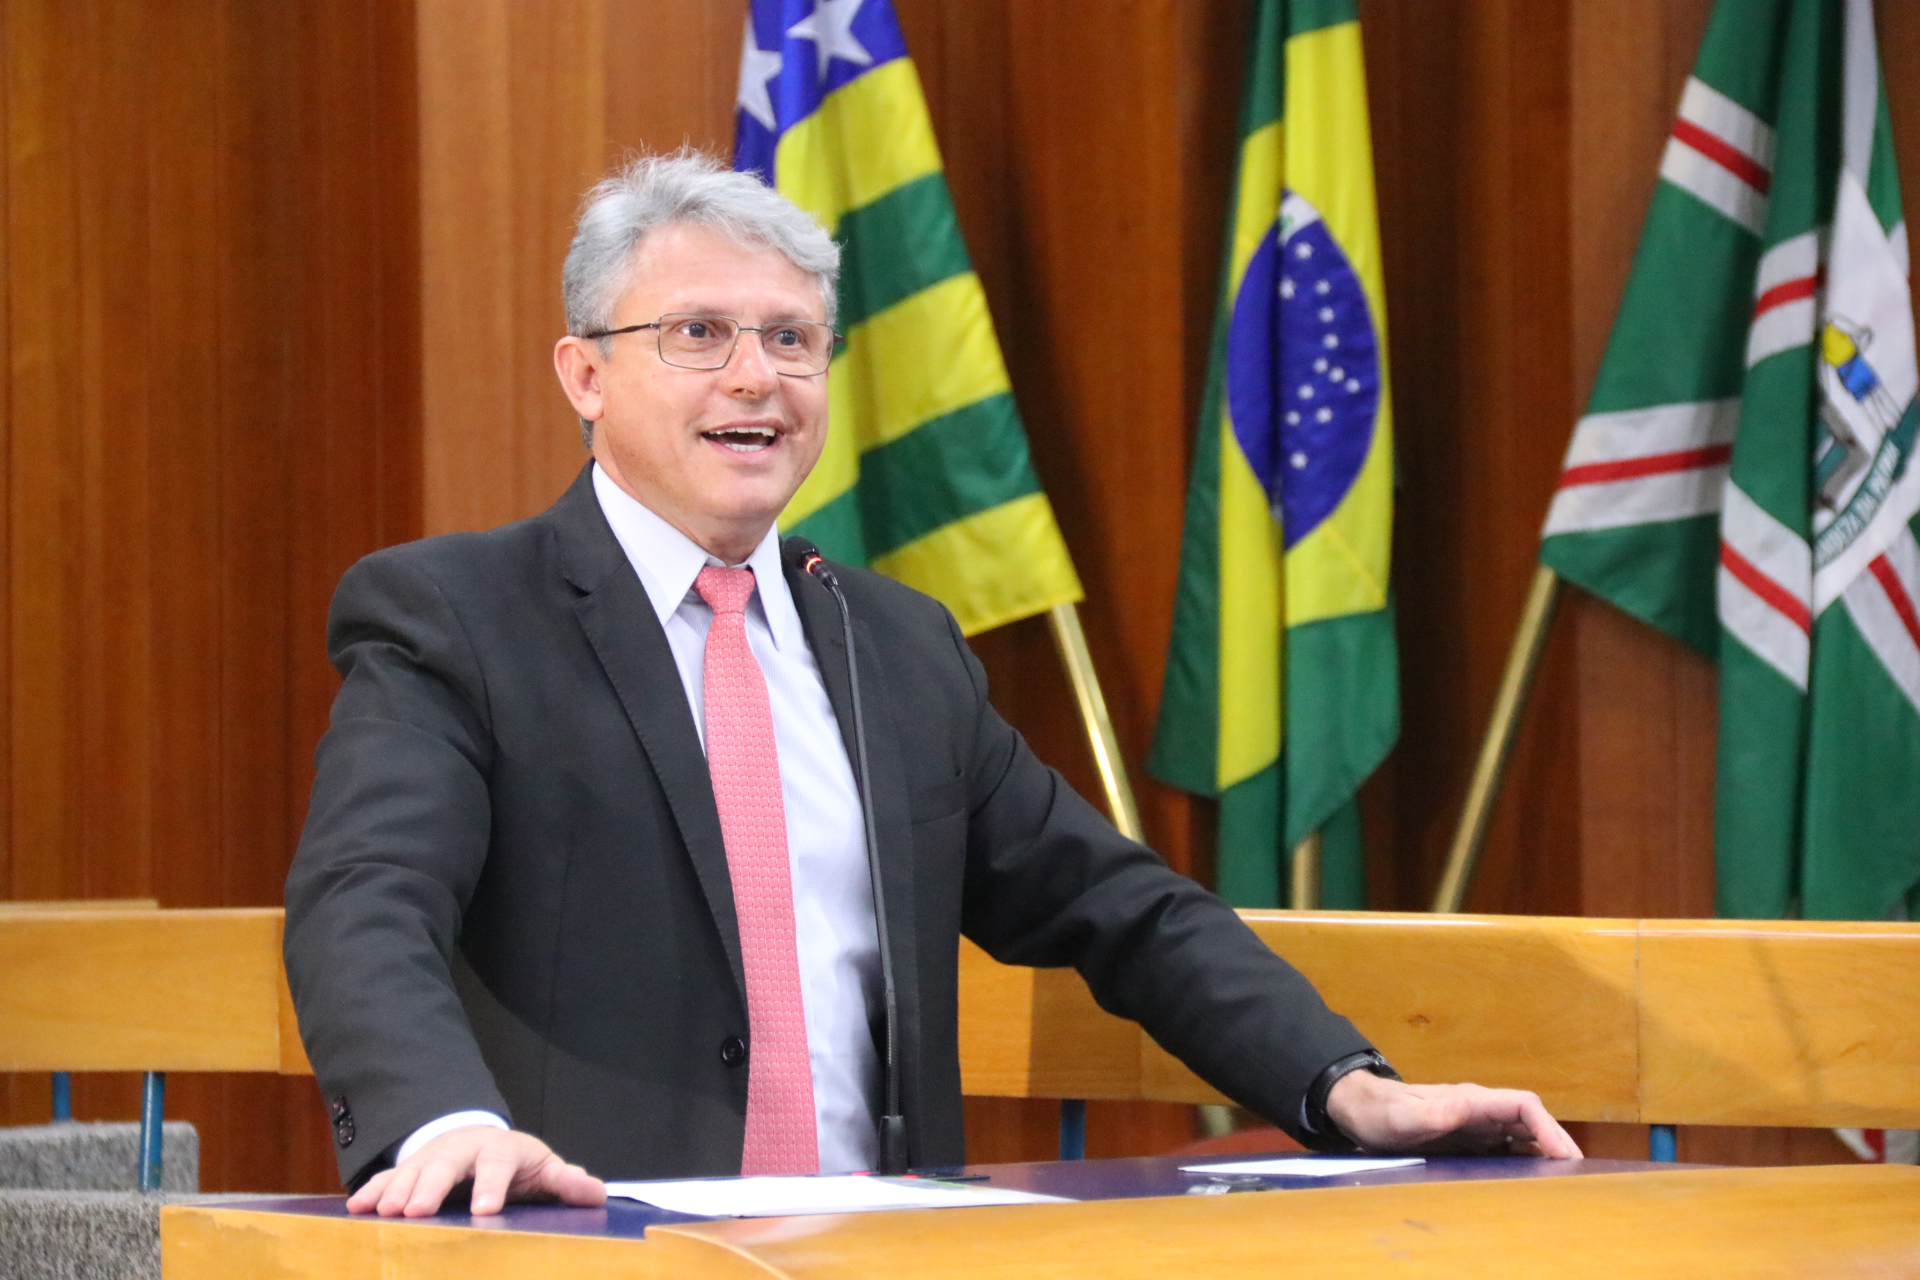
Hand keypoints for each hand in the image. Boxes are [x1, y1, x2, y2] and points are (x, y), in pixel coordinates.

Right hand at [345, 1124, 606, 1216]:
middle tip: (417, 1212)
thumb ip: (566, 1181)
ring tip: (383, 1213)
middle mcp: (462, 1150)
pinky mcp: (410, 1169)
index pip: (497, 1165)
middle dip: (430, 1187)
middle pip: (445, 1165)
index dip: (490, 1187)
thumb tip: (598, 1193)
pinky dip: (372, 1191)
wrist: (479, 1140)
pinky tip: (356, 1208)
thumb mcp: (544, 1168)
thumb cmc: (516, 1163)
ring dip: (396, 1191)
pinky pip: (388, 1178)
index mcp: (501, 1150)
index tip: (484, 1211)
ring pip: (412, 1171)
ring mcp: (432, 1157)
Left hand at [1324, 1070, 1582, 1158]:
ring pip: (1523, 1136)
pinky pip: (1506, 1149)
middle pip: (1532, 1121)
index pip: (1524, 1105)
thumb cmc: (1382, 1111)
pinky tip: (1531, 1183)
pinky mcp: (1469, 1140)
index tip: (1565, 1156)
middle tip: (1580, 1177)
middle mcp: (1479, 1110)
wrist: (1361, 1111)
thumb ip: (1434, 1112)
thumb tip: (1468, 1106)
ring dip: (1545, 1154)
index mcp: (1471, 1100)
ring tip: (1564, 1183)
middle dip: (1557, 1144)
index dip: (1549, 1128)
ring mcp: (1476, 1125)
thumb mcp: (1405, 1115)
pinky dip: (1525, 1162)